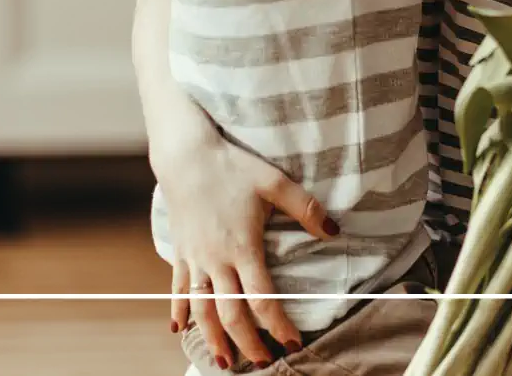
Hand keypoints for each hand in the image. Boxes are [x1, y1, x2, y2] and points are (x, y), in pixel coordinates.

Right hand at [157, 130, 336, 367]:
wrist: (186, 156)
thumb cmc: (233, 167)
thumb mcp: (274, 182)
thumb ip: (305, 208)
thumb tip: (333, 231)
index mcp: (243, 247)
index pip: (262, 297)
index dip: (277, 325)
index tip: (292, 343)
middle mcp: (217, 260)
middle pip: (230, 313)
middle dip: (247, 342)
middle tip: (262, 362)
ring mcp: (195, 259)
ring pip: (201, 309)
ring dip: (212, 338)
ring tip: (223, 361)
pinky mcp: (180, 252)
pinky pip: (177, 289)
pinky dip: (179, 311)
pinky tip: (178, 330)